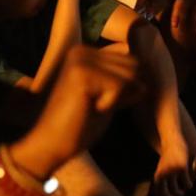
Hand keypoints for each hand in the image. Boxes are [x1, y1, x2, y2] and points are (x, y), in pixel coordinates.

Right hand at [9, 45, 144, 178]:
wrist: (49, 146)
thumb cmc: (78, 126)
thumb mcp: (106, 96)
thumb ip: (123, 79)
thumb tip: (147, 68)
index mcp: (86, 52)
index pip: (131, 60)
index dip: (128, 87)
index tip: (101, 103)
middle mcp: (82, 50)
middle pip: (134, 65)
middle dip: (125, 92)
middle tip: (97, 107)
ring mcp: (81, 59)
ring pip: (130, 76)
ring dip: (118, 99)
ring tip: (92, 107)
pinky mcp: (82, 73)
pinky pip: (120, 87)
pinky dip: (112, 105)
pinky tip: (90, 110)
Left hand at [151, 138, 195, 195]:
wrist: (173, 141)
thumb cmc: (169, 157)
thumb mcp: (164, 170)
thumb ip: (167, 182)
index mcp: (157, 177)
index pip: (160, 195)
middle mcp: (163, 176)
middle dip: (178, 195)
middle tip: (183, 191)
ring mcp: (172, 173)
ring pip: (182, 191)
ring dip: (186, 188)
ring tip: (188, 180)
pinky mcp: (182, 169)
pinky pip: (189, 183)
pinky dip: (192, 180)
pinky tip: (192, 172)